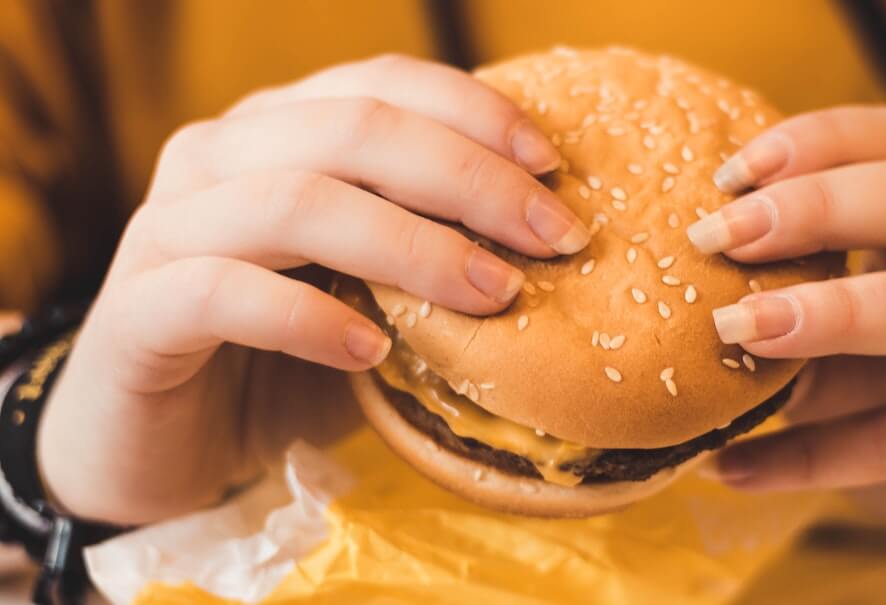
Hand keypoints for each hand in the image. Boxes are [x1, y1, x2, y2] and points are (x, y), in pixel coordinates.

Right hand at [39, 54, 589, 524]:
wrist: (170, 448)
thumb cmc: (290, 364)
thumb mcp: (376, 297)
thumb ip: (431, 254)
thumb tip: (549, 237)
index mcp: (278, 132)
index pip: (381, 84)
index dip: (475, 113)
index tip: (552, 168)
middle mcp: (217, 158)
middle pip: (352, 129)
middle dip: (469, 178)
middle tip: (552, 236)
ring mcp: (166, 228)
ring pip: (294, 201)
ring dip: (411, 245)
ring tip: (493, 294)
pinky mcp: (134, 312)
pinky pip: (222, 292)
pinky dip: (308, 318)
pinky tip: (373, 351)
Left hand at [692, 106, 885, 597]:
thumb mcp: (842, 349)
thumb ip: (790, 314)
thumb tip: (686, 300)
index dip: (814, 144)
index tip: (727, 175)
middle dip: (816, 208)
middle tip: (720, 238)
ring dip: (832, 313)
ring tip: (737, 330)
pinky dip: (810, 454)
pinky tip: (732, 467)